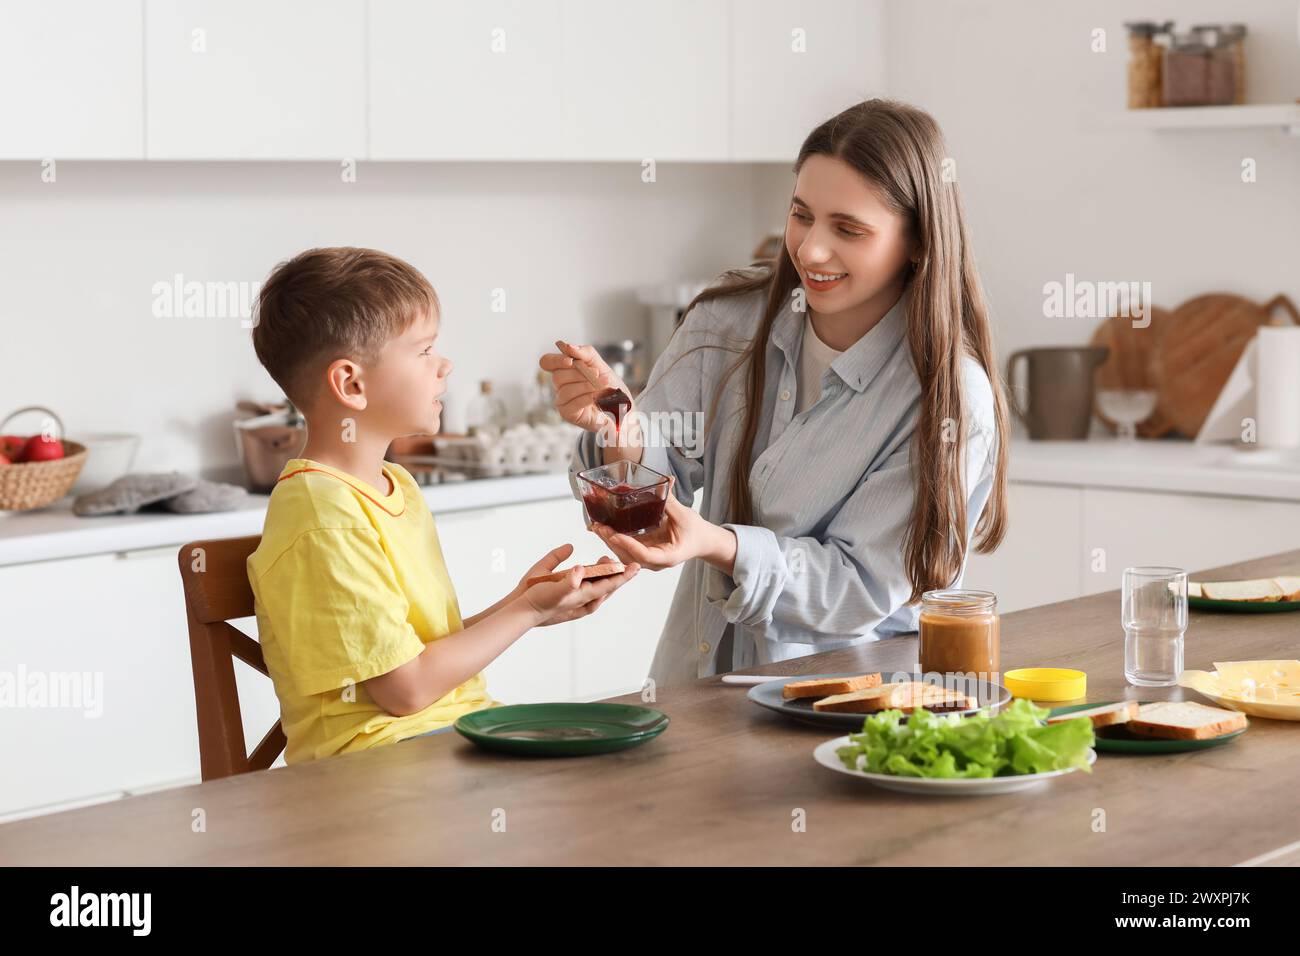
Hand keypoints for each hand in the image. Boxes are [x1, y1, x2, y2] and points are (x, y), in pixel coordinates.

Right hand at [517, 545, 639, 625]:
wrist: (521, 611)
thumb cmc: (537, 602)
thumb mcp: (553, 591)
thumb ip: (567, 582)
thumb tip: (579, 569)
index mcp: (583, 596)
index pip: (610, 584)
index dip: (624, 575)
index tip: (636, 566)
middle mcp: (583, 598)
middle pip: (607, 585)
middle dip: (615, 572)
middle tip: (620, 559)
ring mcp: (576, 597)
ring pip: (597, 585)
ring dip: (603, 573)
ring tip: (605, 560)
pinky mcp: (567, 595)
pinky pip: (584, 585)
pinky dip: (589, 576)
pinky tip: (584, 569)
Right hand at [538, 340, 633, 444]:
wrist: (620, 408)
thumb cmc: (608, 387)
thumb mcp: (600, 365)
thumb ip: (586, 353)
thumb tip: (568, 346)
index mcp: (564, 370)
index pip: (547, 362)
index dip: (555, 361)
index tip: (570, 361)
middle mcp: (560, 385)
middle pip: (557, 376)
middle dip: (579, 374)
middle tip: (597, 374)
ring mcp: (562, 400)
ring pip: (565, 390)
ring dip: (586, 385)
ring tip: (602, 385)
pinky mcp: (567, 413)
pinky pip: (572, 403)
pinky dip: (586, 397)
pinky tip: (596, 397)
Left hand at [591, 477, 736, 573]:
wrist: (701, 541)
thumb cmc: (696, 531)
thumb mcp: (685, 515)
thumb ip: (671, 500)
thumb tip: (665, 480)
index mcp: (668, 557)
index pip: (644, 555)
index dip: (628, 545)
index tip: (615, 534)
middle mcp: (656, 562)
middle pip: (629, 557)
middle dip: (611, 542)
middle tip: (598, 527)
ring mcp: (648, 559)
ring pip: (624, 555)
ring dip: (609, 541)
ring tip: (595, 526)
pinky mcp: (644, 552)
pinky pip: (626, 549)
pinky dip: (613, 539)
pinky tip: (601, 529)